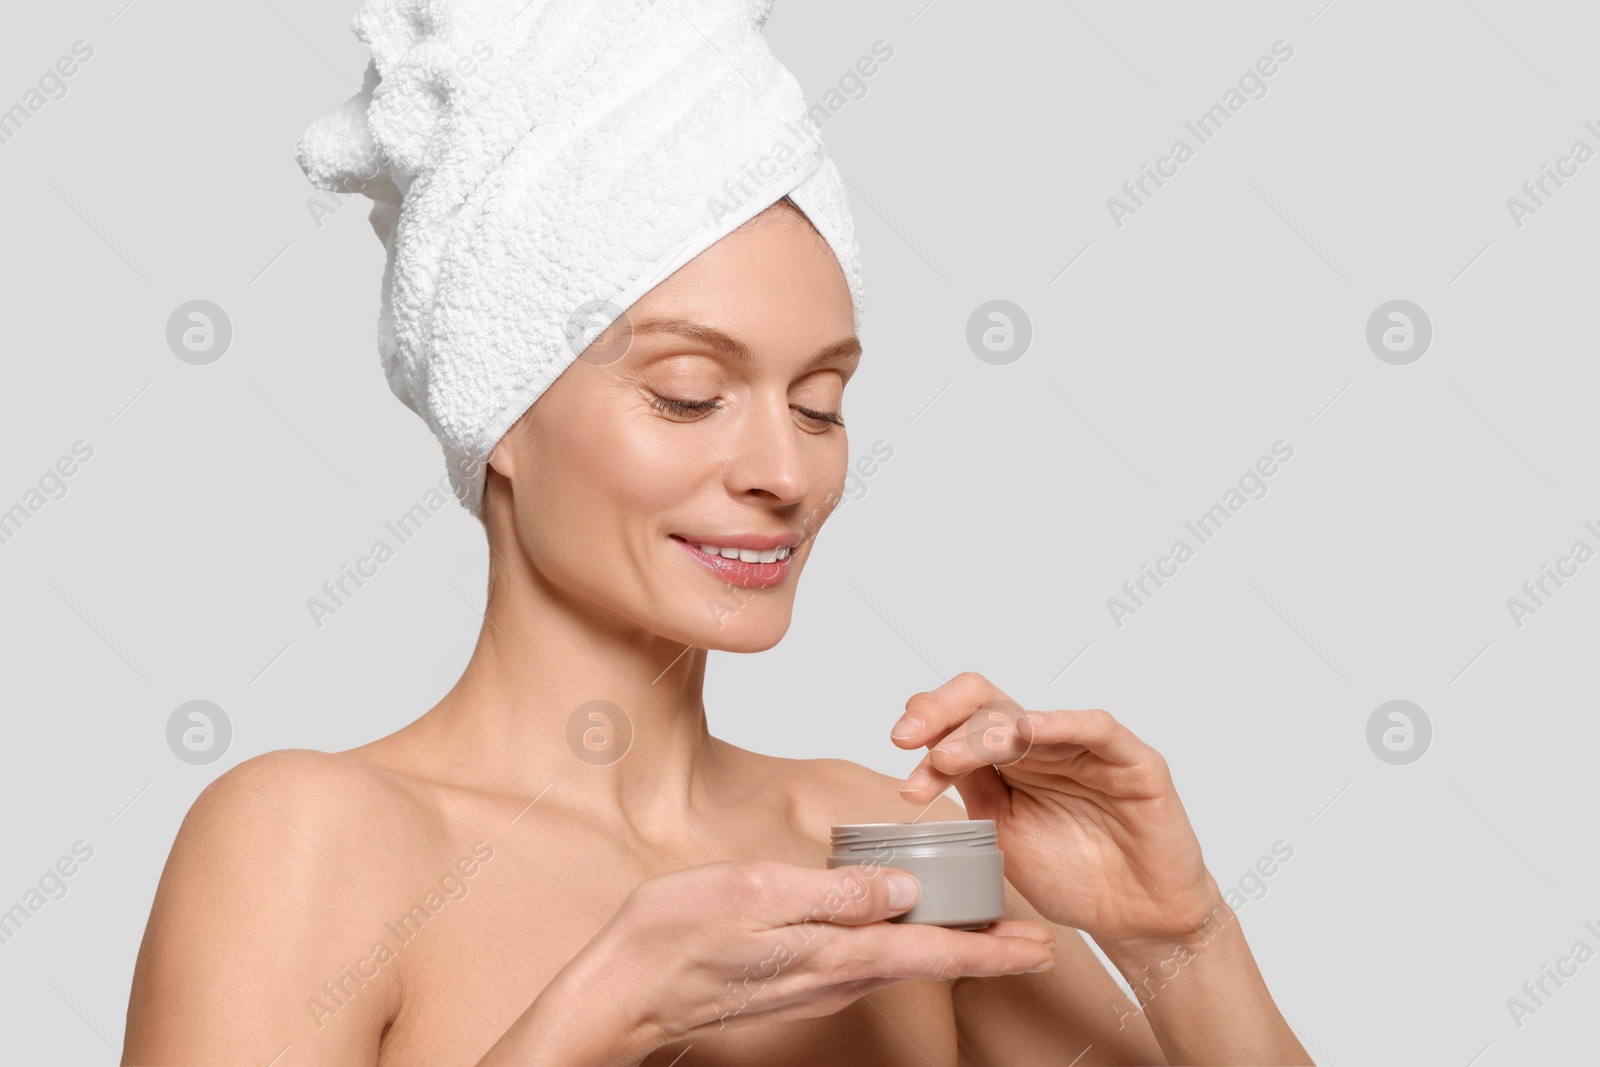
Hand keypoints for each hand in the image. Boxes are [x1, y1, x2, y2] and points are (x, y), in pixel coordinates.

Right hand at [511, 858, 1055, 1064]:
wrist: (623, 992)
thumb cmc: (674, 936)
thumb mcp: (756, 892)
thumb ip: (834, 894)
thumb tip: (904, 889)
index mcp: (833, 952)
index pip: (932, 952)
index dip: (991, 949)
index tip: (1041, 945)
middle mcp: (833, 977)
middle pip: (926, 963)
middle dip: (983, 952)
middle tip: (1034, 942)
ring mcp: (813, 985)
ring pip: (897, 964)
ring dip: (946, 950)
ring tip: (985, 932)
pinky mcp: (793, 982)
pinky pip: (864, 963)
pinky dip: (901, 947)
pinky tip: (901, 929)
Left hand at [891, 672, 1219, 950]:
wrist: (1134, 920)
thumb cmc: (1073, 876)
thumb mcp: (1002, 831)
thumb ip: (972, 789)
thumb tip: (925, 753)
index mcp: (1011, 758)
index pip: (963, 721)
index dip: (929, 725)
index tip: (898, 749)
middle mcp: (1046, 744)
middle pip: (987, 704)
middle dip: (940, 715)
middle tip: (904, 739)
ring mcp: (1088, 749)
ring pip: (1028, 717)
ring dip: (982, 732)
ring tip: (946, 756)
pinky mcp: (1132, 762)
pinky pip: (1096, 728)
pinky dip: (1062, 723)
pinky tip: (1029, 728)